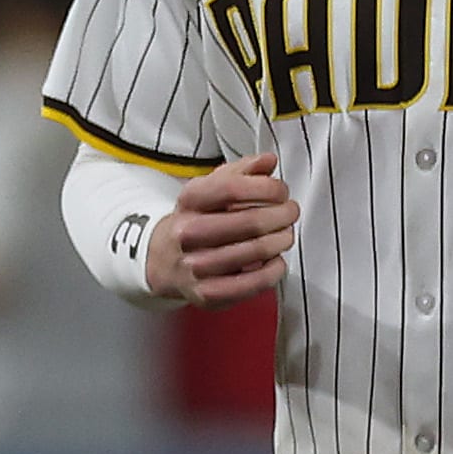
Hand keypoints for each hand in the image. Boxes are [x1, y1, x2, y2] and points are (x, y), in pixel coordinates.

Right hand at [146, 151, 297, 306]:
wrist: (161, 261)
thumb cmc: (195, 222)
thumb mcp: (208, 191)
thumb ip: (240, 172)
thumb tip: (268, 161)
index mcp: (188, 202)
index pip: (232, 188)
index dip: (266, 188)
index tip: (281, 191)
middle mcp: (187, 232)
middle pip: (249, 222)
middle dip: (281, 215)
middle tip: (291, 212)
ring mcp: (195, 265)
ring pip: (254, 252)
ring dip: (280, 241)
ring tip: (285, 235)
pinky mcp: (206, 293)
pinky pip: (252, 283)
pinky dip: (273, 271)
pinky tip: (276, 261)